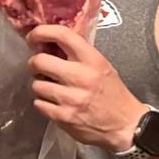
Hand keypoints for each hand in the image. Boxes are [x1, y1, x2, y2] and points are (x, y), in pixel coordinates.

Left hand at [27, 25, 144, 151]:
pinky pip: (38, 104)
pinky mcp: (63, 117)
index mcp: (93, 60)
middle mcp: (81, 77)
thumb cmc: (113, 94)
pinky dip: (43, 104)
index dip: (42, 32)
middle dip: (34, 63)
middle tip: (39, 68)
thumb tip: (51, 42)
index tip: (33, 37)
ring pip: (36, 85)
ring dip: (40, 86)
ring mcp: (71, 98)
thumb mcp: (102, 67)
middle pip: (39, 61)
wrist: (126, 126)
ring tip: (52, 90)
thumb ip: (79, 54)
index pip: (63, 35)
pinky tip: (55, 104)